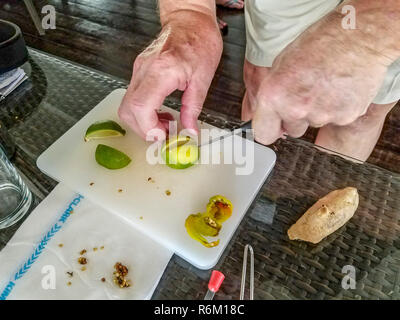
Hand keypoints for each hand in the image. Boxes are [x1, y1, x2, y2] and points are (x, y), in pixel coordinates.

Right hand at [118, 10, 221, 139]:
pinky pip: (133, 97)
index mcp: (161, 70)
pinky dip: (144, 111)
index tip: (163, 135)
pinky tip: (161, 111)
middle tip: (165, 134)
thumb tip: (190, 129)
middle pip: (128, 110)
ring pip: (127, 106)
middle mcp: (144, 70)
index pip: (140, 106)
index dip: (148, 127)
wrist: (190, 20)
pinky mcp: (139, 71)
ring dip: (143, 122)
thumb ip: (193, 108)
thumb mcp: (203, 78)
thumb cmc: (199, 41)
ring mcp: (138, 69)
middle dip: (144, 129)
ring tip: (165, 123)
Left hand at [243, 9, 396, 144]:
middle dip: (295, 118)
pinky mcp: (345, 117)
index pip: (263, 134)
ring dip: (317, 111)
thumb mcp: (281, 65)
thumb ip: (273, 96)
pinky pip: (336, 120)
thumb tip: (270, 117)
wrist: (358, 35)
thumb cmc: (320, 43)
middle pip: (291, 131)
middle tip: (306, 93)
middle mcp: (295, 109)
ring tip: (325, 85)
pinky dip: (337, 109)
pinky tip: (340, 88)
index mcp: (274, 96)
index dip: (269, 129)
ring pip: (314, 124)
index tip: (273, 125)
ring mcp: (321, 116)